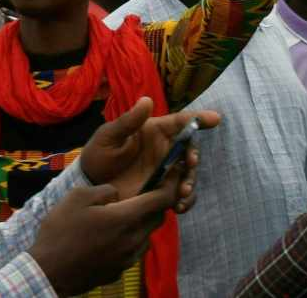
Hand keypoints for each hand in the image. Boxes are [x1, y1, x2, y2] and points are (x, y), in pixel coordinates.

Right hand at [30, 170, 188, 295]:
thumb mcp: (77, 197)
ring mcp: (128, 258)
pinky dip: (130, 238)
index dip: (171, 184)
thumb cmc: (60, 231)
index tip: (173, 174)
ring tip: (121, 214)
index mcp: (125, 218)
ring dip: (141, 222)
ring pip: (146, 234)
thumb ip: (104, 190)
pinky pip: (134, 249)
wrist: (49, 272)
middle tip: (143, 192)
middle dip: (155, 203)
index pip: (161, 199)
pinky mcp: (120, 270)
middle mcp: (133, 239)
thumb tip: (117, 194)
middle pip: (157, 217)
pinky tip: (109, 235)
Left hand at [80, 97, 216, 205]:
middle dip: (194, 156)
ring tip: (182, 192)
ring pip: (188, 174)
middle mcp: (164, 150)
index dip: (199, 118)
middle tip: (190, 163)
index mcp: (154, 131)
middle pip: (190, 149)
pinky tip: (179, 206)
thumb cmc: (98, 155)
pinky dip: (186, 201)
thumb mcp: (109, 136)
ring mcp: (166, 171)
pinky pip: (181, 195)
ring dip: (191, 181)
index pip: (180, 122)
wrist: (90, 186)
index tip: (216, 118)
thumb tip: (147, 100)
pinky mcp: (163, 191)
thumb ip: (128, 121)